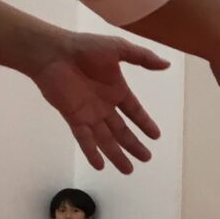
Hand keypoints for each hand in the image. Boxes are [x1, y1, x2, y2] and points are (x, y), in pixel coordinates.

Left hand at [29, 30, 169, 173]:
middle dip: (134, 145)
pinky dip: (92, 152)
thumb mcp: (119, 48)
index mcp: (116, 90)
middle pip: (122, 130)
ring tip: (129, 170)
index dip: (145, 123)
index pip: (134, 112)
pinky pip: (84, 139)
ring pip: (106, 139)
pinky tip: (100, 166)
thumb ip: (142, 57)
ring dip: (117, 154)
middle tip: (146, 158)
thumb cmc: (85, 48)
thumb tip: (167, 65)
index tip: (156, 136)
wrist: (53, 53)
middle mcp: (105, 105)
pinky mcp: (74, 117)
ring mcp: (89, 113)